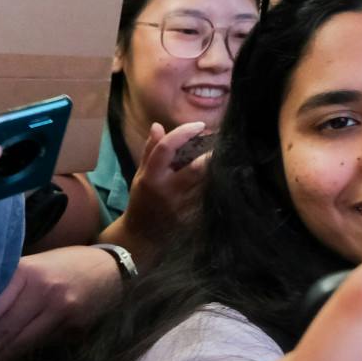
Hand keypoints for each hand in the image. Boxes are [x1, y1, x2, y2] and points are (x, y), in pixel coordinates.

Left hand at [0, 245, 124, 354]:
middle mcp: (45, 290)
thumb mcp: (34, 267)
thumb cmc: (64, 266)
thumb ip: (8, 288)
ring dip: (1, 355)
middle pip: (4, 329)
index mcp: (27, 272)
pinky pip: (41, 343)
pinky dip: (23, 351)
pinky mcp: (75, 327)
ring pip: (21, 342)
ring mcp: (62, 310)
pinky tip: (11, 355)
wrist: (111, 269)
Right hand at [113, 122, 209, 250]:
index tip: (199, 125)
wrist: (143, 236)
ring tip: (220, 155)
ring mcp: (183, 205)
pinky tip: (219, 174)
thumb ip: (150, 151)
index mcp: (151, 177)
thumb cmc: (142, 200)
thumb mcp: (141, 175)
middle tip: (218, 141)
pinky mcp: (194, 214)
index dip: (183, 133)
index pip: (166, 149)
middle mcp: (168, 190)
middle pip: (196, 167)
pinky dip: (215, 181)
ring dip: (215, 166)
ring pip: (207, 180)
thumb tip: (157, 126)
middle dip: (210, 152)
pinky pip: (209, 193)